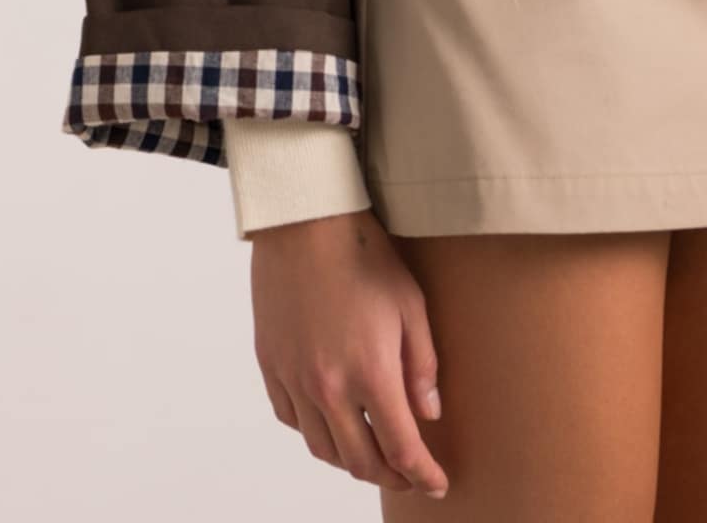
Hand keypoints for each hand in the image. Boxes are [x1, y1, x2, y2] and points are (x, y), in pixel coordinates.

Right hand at [246, 206, 449, 498]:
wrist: (305, 222)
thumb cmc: (363, 254)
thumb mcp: (411, 304)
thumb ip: (422, 365)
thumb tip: (428, 413)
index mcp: (370, 372)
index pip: (400, 448)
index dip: (422, 474)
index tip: (436, 483)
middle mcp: (328, 387)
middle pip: (360, 460)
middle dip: (390, 476)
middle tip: (409, 474)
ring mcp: (294, 379)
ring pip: (322, 448)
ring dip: (351, 461)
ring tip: (372, 453)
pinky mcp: (270, 365)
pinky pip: (292, 419)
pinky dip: (315, 432)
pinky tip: (331, 422)